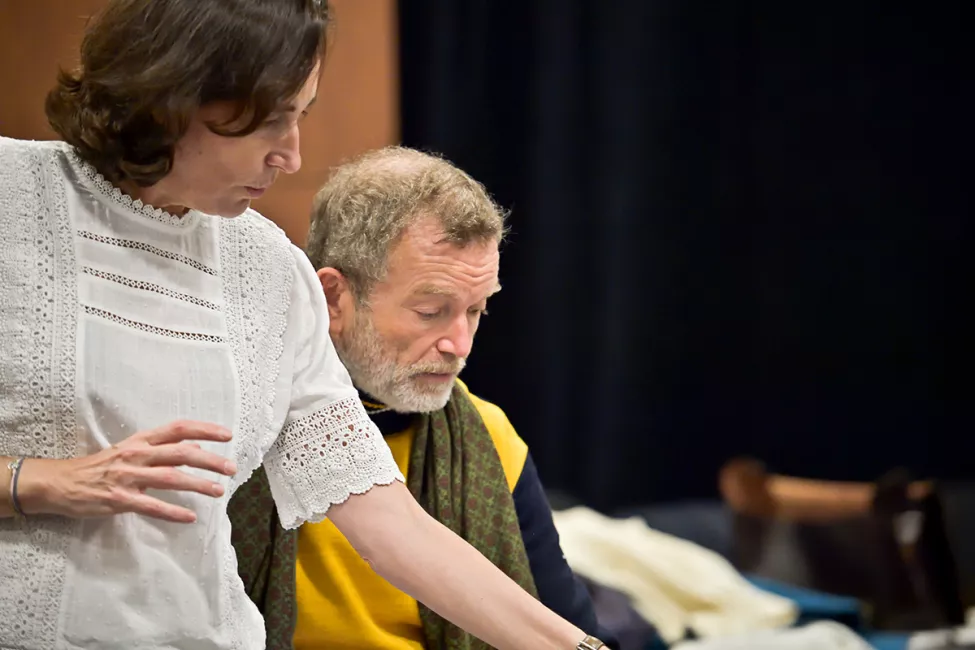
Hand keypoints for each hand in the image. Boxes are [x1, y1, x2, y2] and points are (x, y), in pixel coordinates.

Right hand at [17, 420, 235, 522]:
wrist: (61, 483)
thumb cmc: (100, 466)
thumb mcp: (132, 451)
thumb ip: (163, 450)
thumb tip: (197, 450)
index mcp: (141, 440)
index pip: (178, 429)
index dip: (205, 430)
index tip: (227, 435)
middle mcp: (137, 455)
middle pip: (181, 454)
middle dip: (210, 461)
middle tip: (231, 468)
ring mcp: (128, 477)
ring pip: (171, 479)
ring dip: (198, 485)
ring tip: (219, 491)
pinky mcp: (119, 500)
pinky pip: (151, 506)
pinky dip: (172, 512)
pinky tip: (190, 517)